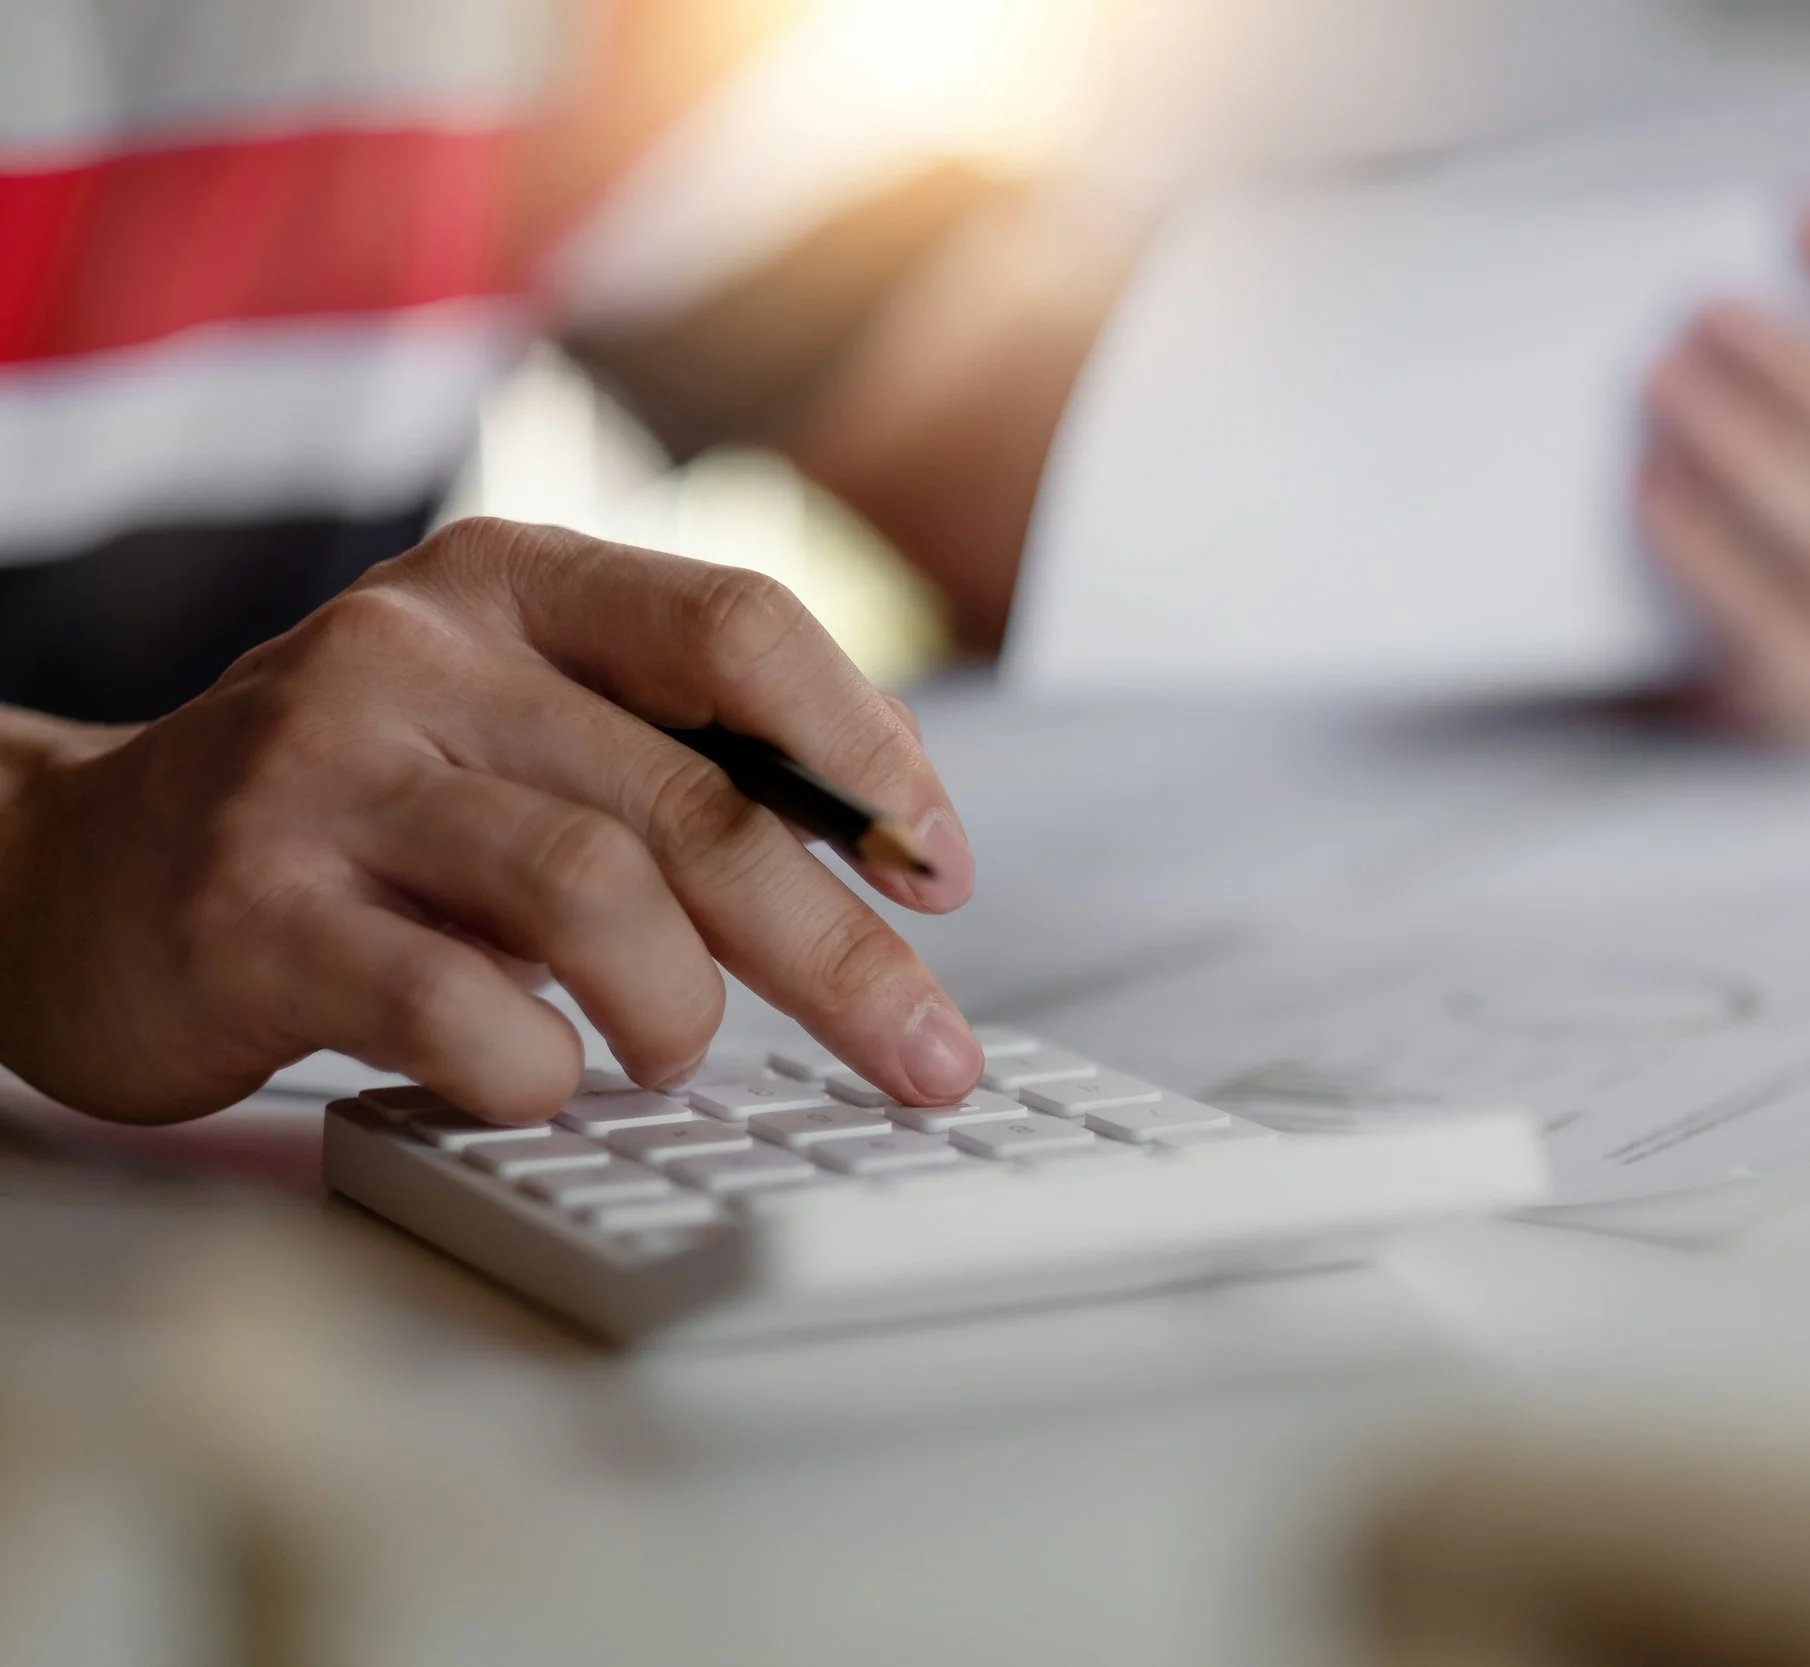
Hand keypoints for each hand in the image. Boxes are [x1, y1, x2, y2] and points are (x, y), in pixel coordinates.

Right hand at [0, 519, 982, 1125]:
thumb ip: (665, 758)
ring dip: (679, 1012)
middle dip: (842, 952)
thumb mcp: (504, 726)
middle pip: (699, 803)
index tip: (939, 874)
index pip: (740, 629)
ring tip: (673, 1056)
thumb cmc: (351, 816)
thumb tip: (893, 859)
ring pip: (594, 898)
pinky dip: (538, 1069)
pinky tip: (534, 1076)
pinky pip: (458, 1008)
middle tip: (926, 1054)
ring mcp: (323, 776)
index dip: (870, 755)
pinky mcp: (250, 911)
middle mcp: (417, 655)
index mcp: (508, 585)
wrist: (67, 875)